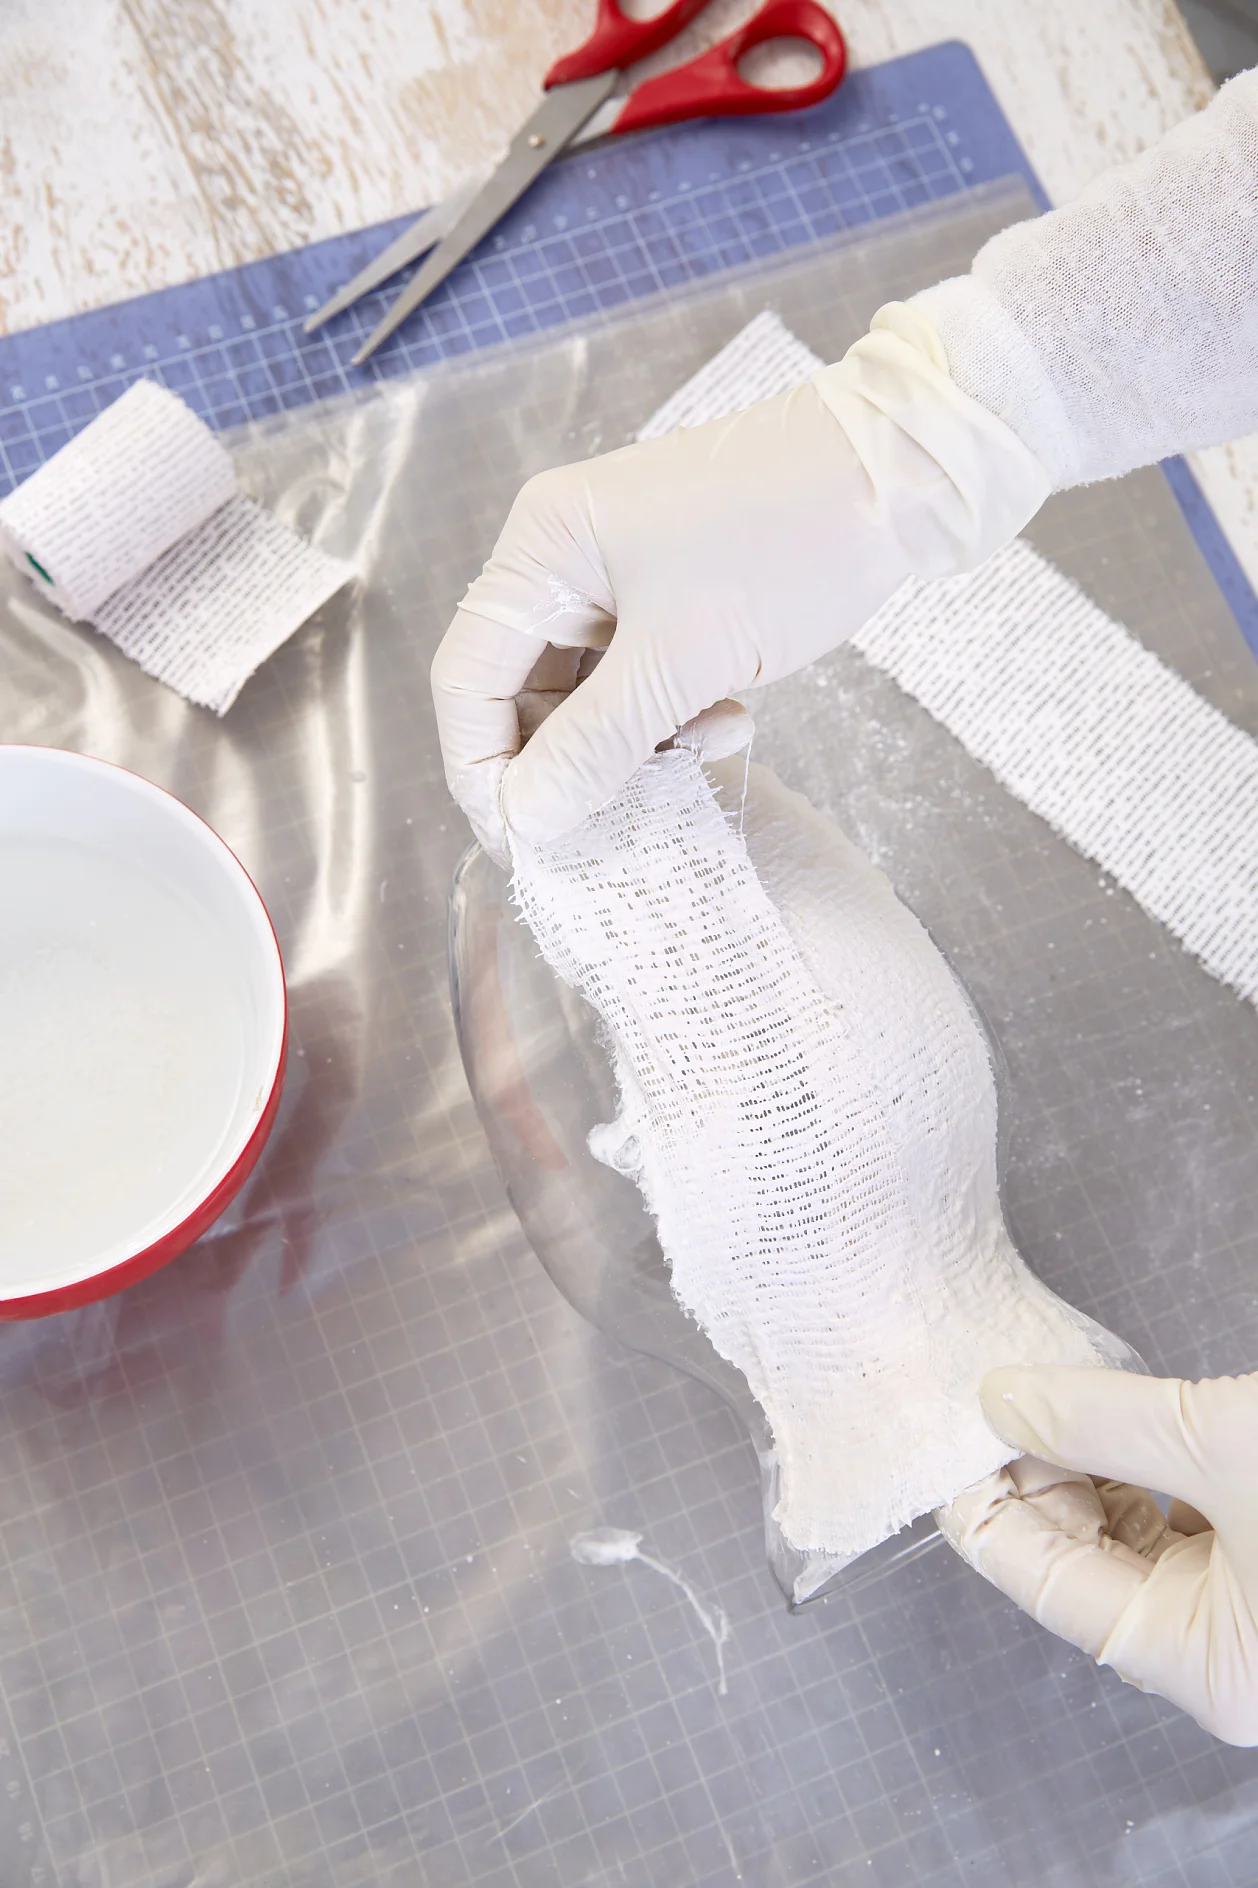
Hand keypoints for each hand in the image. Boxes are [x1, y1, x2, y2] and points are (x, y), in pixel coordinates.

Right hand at [431, 307, 1048, 857]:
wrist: (910, 470)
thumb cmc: (790, 541)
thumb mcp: (683, 659)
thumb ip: (595, 746)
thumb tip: (526, 822)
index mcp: (542, 549)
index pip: (467, 680)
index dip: (484, 771)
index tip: (525, 844)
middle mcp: (565, 558)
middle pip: (523, 693)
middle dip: (569, 764)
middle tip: (620, 819)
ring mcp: (621, 575)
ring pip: (588, 696)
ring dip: (633, 746)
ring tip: (700, 752)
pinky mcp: (675, 593)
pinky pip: (641, 680)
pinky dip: (674, 717)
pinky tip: (731, 721)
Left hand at [939, 1364, 1257, 1744]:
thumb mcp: (1220, 1445)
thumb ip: (1102, 1421)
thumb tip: (1000, 1397)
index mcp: (1202, 1667)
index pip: (1046, 1583)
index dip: (984, 1509)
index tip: (935, 1446)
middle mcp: (1220, 1653)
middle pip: (1083, 1561)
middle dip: (1028, 1479)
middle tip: (975, 1403)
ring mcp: (1245, 1607)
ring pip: (1128, 1536)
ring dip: (1079, 1466)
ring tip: (1024, 1396)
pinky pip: (1173, 1519)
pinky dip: (1132, 1466)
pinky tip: (1093, 1412)